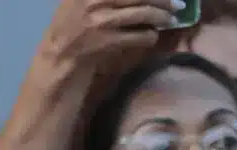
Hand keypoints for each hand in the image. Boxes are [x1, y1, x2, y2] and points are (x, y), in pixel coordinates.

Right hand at [45, 0, 177, 69]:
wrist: (60, 57)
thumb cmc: (71, 25)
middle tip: (177, 4)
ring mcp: (101, 20)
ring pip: (143, 13)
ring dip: (161, 17)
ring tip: (170, 20)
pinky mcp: (108, 41)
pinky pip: (140, 36)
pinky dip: (151, 36)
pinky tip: (151, 36)